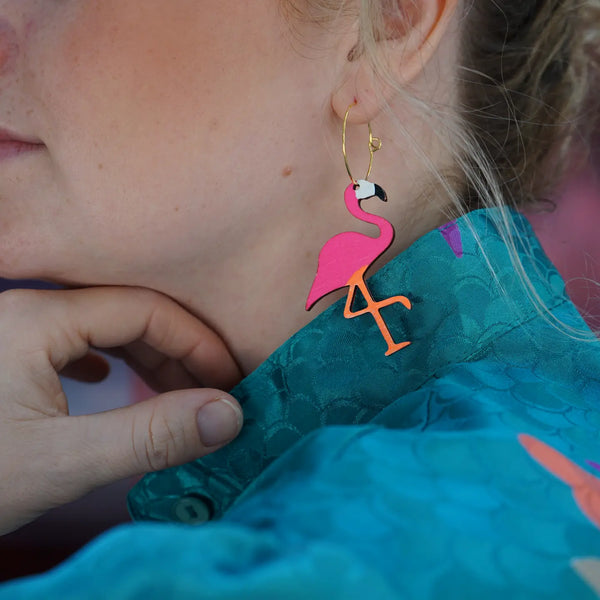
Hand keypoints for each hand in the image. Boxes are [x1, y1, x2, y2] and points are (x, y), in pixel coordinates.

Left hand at [0, 286, 242, 534]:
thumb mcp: (61, 461)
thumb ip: (149, 436)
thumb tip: (228, 417)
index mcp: (37, 320)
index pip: (145, 309)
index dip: (197, 343)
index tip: (229, 382)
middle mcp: (26, 312)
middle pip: (127, 314)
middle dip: (177, 353)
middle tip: (211, 396)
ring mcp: (13, 333)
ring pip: (100, 328)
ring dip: (145, 359)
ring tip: (175, 396)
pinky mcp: (5, 358)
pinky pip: (71, 344)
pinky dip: (105, 362)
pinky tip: (105, 383)